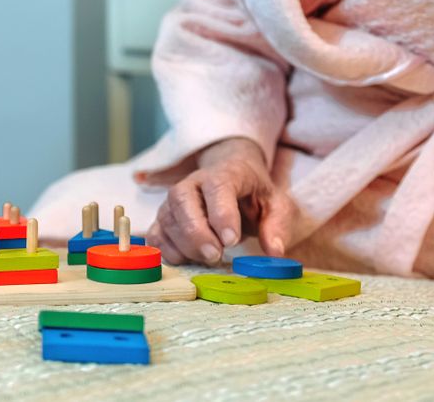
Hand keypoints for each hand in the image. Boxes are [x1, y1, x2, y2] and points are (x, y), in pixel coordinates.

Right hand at [147, 138, 294, 264]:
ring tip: (209, 258)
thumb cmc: (252, 195)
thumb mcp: (276, 205)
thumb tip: (275, 253)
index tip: (231, 240)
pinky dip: (168, 251)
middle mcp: (192, 184)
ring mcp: (172, 201)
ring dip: (185, 245)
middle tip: (216, 255)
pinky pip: (155, 235)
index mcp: (224, 174)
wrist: (231, 181)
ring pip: (167, 220)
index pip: (218, 187)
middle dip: (197, 233)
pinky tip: (188, 259)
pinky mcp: (162, 219)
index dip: (222, 214)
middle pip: (182, 202)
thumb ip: (277, 225)